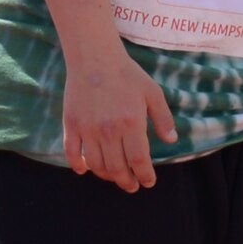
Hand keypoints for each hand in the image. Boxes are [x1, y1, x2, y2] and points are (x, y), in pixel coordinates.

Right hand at [62, 43, 176, 193]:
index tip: (148, 182)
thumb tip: (171, 140)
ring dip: (106, 176)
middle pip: (117, 168)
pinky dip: (78, 166)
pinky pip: (72, 154)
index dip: (145, 175)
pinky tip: (85, 169)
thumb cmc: (127, 74)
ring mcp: (88, 130)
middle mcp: (108, 131)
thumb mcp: (152, 92)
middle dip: (126, 182)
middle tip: (132, 186)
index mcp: (131, 124)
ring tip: (114, 177)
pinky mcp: (71, 125)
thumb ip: (163, 118)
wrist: (94, 57)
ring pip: (96, 165)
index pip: (139, 160)